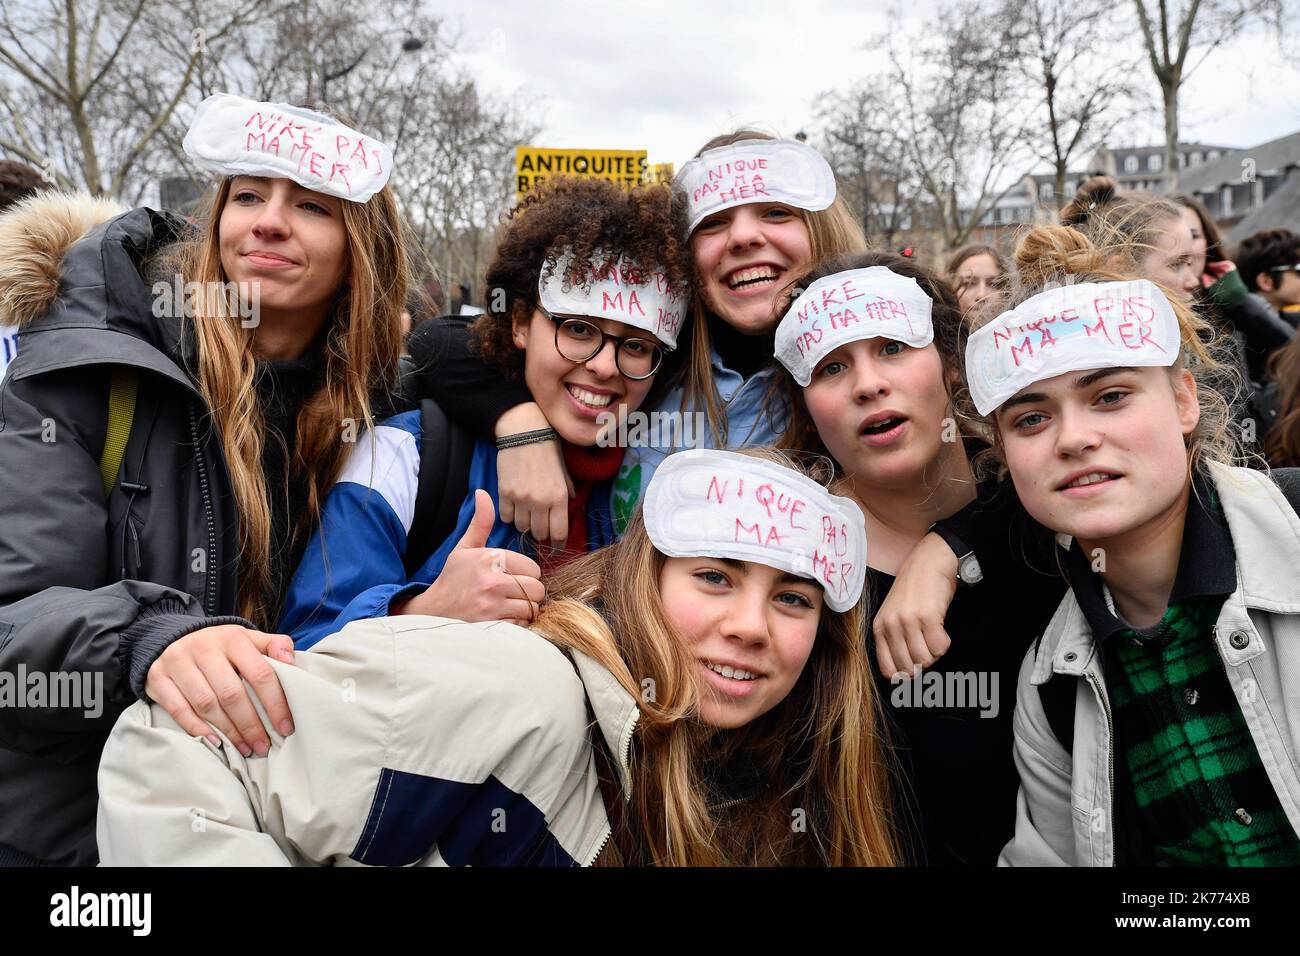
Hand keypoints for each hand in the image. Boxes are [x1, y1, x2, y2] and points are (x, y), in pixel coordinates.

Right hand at [145, 624, 295, 757]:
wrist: (171, 638)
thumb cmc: (220, 646)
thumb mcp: (247, 639)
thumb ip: (273, 646)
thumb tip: (292, 662)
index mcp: (232, 637)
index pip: (260, 673)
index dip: (275, 703)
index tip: (285, 726)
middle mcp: (204, 648)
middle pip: (231, 693)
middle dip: (251, 724)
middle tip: (264, 745)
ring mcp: (178, 663)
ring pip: (206, 704)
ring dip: (229, 731)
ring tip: (245, 748)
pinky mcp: (157, 679)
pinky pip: (179, 710)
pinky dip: (198, 729)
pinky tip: (216, 743)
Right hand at [392, 490, 544, 624]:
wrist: (432, 612)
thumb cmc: (453, 578)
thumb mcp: (464, 548)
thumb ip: (480, 522)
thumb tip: (483, 492)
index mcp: (488, 559)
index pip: (533, 568)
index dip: (526, 574)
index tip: (514, 577)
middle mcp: (491, 581)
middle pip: (537, 589)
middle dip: (529, 593)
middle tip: (515, 594)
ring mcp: (491, 606)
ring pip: (531, 608)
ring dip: (525, 610)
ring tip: (511, 606)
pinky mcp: (492, 626)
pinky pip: (522, 625)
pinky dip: (518, 624)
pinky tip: (504, 619)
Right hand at [494, 402, 572, 546]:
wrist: (524, 431)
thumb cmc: (548, 449)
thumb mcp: (564, 471)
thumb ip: (567, 491)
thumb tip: (571, 504)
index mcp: (559, 497)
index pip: (559, 533)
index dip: (557, 544)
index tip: (556, 547)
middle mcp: (540, 502)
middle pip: (539, 534)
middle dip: (541, 534)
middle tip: (540, 527)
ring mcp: (520, 499)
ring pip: (521, 528)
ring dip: (525, 524)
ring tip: (527, 514)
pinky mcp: (504, 493)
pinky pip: (506, 517)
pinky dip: (510, 516)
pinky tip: (514, 507)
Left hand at [872, 532, 958, 678]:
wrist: (928, 562)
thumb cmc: (913, 591)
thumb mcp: (893, 615)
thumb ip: (894, 641)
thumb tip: (905, 675)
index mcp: (879, 628)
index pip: (888, 670)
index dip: (904, 675)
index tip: (914, 670)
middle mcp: (891, 626)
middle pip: (910, 667)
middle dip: (923, 662)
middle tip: (927, 645)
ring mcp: (909, 621)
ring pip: (926, 659)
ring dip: (935, 652)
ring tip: (934, 634)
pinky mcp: (929, 616)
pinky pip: (940, 647)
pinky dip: (945, 642)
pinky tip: (942, 629)